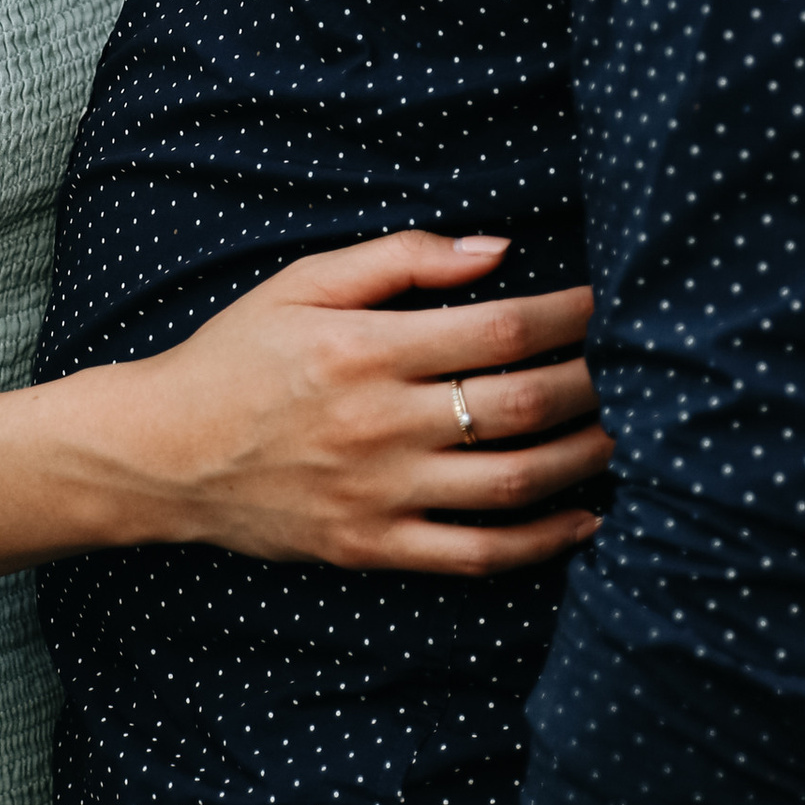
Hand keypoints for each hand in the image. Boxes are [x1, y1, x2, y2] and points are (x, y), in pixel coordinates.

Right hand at [112, 233, 610, 574]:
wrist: (166, 453)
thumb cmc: (238, 355)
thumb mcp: (303, 283)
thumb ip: (401, 260)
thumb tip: (497, 251)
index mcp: (367, 347)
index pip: (500, 328)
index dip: (571, 315)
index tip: (610, 301)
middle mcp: (381, 422)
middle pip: (520, 404)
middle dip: (592, 384)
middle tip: (639, 368)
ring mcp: (381, 493)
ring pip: (511, 482)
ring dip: (582, 458)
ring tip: (625, 435)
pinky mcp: (374, 546)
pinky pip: (477, 553)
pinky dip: (542, 542)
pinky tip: (583, 519)